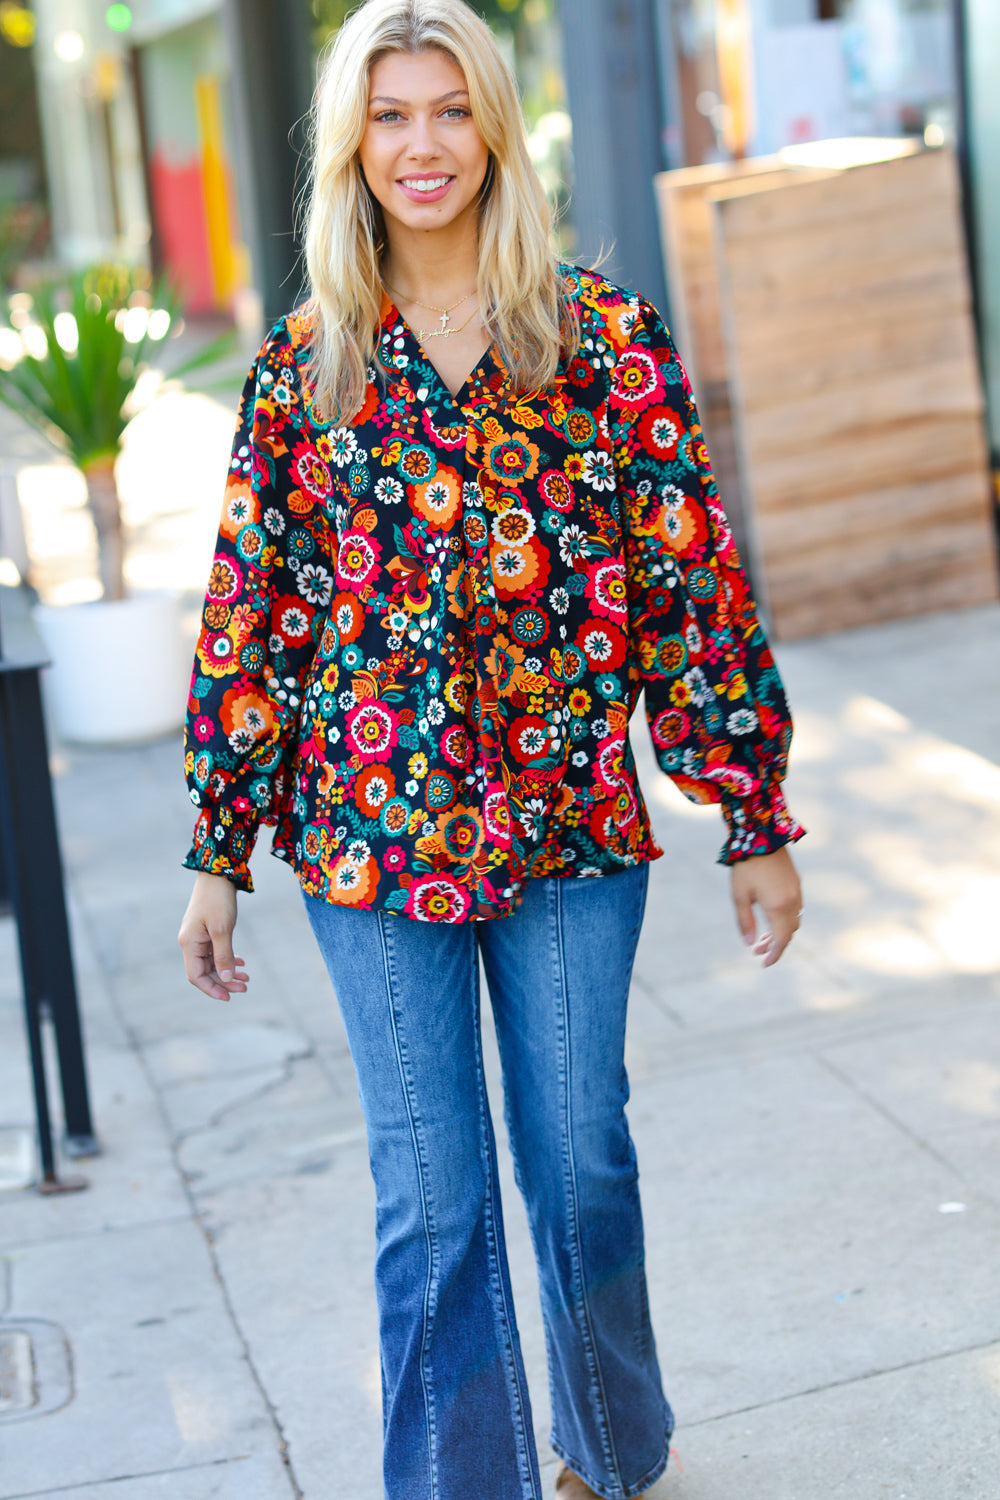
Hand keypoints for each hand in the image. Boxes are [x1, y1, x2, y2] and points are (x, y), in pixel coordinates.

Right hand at [178, 871, 248, 1000]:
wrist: (217, 874)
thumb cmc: (218, 899)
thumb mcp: (223, 929)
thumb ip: (224, 956)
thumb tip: (225, 980)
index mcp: (189, 944)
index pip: (196, 976)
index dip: (212, 989)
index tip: (229, 997)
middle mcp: (190, 942)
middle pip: (205, 971)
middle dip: (224, 982)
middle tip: (245, 987)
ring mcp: (198, 937)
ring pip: (212, 963)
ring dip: (228, 971)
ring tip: (247, 978)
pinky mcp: (206, 931)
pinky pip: (215, 952)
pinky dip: (228, 958)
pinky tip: (242, 963)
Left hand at [730, 847, 801, 967]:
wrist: (762, 835)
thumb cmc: (746, 866)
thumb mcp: (739, 895)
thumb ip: (745, 921)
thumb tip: (750, 944)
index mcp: (778, 907)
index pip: (781, 940)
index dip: (775, 954)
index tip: (765, 963)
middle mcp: (792, 902)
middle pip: (789, 933)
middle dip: (775, 945)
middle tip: (758, 951)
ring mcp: (797, 892)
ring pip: (793, 921)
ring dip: (780, 932)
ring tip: (762, 937)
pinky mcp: (796, 883)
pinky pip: (795, 909)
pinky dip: (785, 920)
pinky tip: (771, 917)